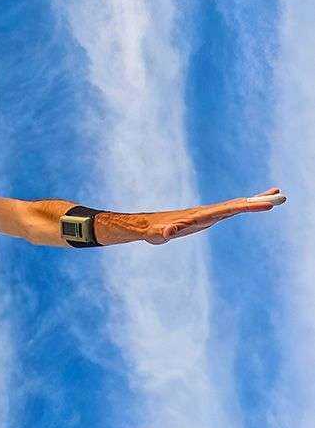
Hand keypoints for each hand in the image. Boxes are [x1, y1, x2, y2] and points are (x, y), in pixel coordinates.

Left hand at [144, 188, 286, 244]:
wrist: (147, 226)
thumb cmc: (153, 231)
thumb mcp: (158, 234)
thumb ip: (164, 233)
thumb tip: (168, 233)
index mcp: (200, 215)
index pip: (228, 209)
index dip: (247, 206)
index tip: (265, 204)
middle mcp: (206, 212)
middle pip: (236, 204)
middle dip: (257, 200)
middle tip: (279, 193)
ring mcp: (206, 215)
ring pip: (234, 206)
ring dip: (253, 201)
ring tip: (274, 195)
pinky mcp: (205, 219)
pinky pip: (228, 212)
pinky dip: (242, 207)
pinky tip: (250, 204)